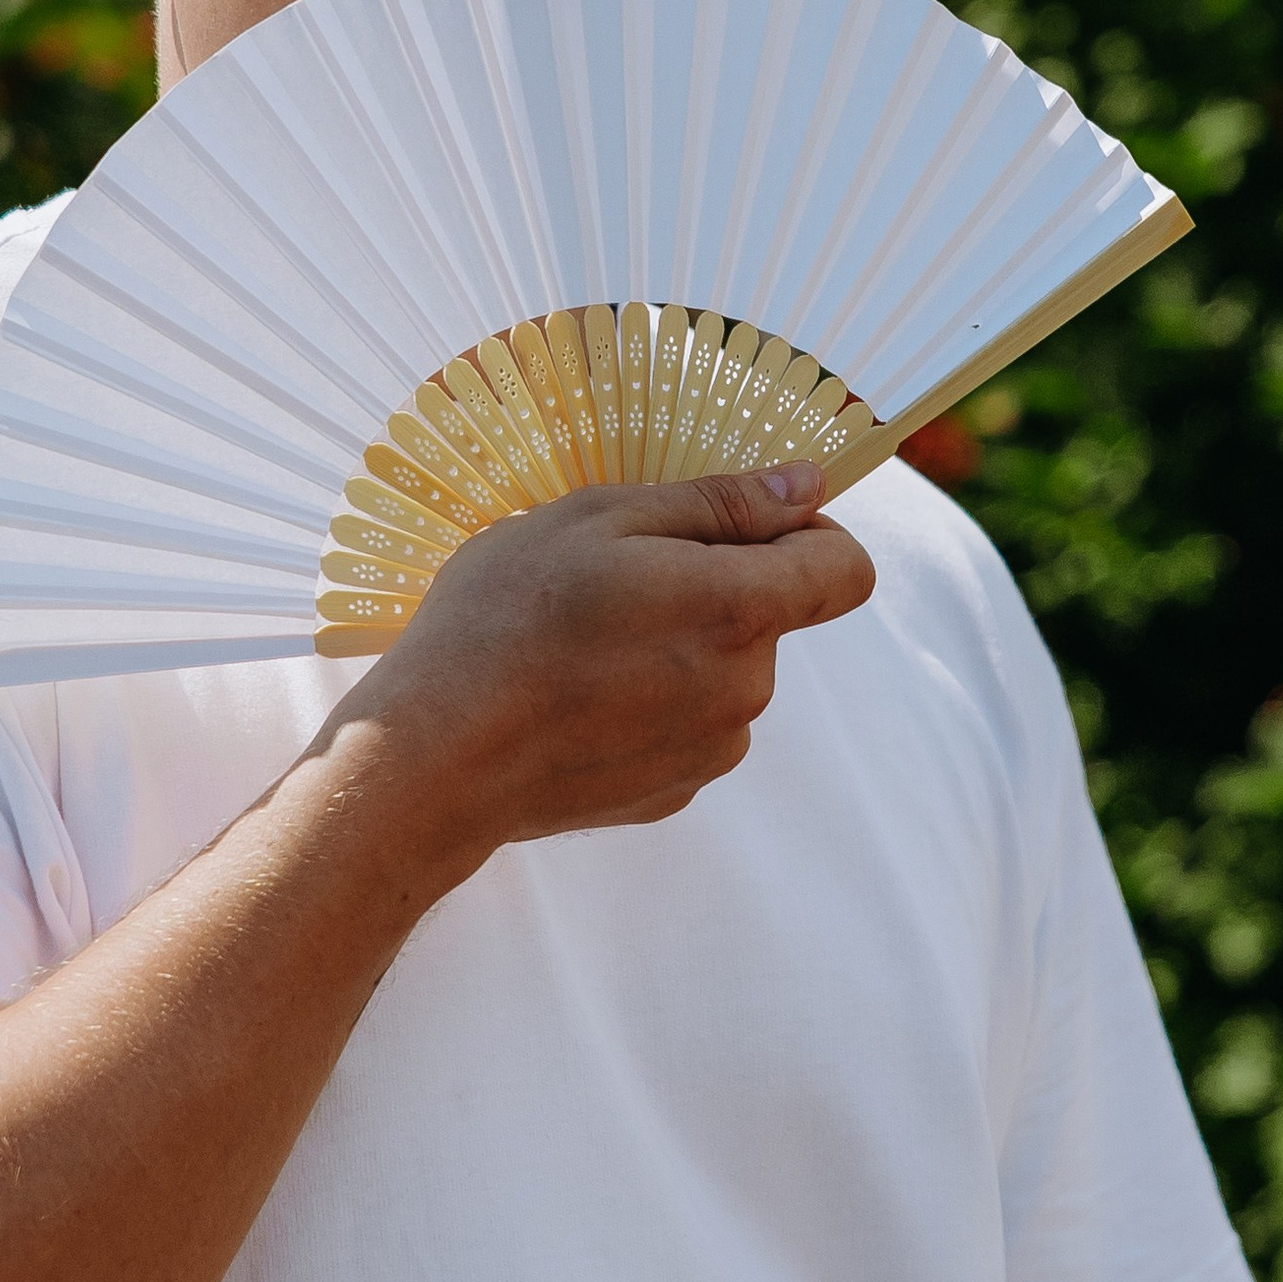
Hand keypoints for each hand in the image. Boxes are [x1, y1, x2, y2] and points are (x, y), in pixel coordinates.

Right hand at [324, 461, 874, 865]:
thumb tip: (807, 489)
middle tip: (610, 579)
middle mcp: (746, 690)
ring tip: (581, 643)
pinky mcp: (673, 792)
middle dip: (712, 587)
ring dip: (677, 646)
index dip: (807, 534)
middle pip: (770, 616)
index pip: (846, 569)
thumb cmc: (506, 617)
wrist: (436, 756)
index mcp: (739, 610)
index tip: (740, 524)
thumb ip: (718, 504)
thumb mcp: (599, 519)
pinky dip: (647, 703)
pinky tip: (574, 698)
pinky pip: (686, 725)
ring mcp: (712, 751)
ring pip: (724, 671)